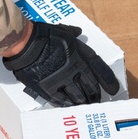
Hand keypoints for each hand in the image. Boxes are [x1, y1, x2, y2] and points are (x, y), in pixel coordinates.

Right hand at [2, 22, 119, 106]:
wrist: (24, 44)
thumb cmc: (41, 34)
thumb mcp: (61, 30)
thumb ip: (71, 32)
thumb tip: (78, 32)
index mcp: (79, 54)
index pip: (100, 70)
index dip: (108, 82)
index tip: (113, 90)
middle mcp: (74, 69)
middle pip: (90, 87)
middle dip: (95, 96)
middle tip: (97, 101)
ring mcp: (62, 80)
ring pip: (78, 97)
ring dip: (83, 103)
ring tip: (86, 107)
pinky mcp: (48, 89)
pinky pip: (61, 101)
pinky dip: (67, 105)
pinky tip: (70, 107)